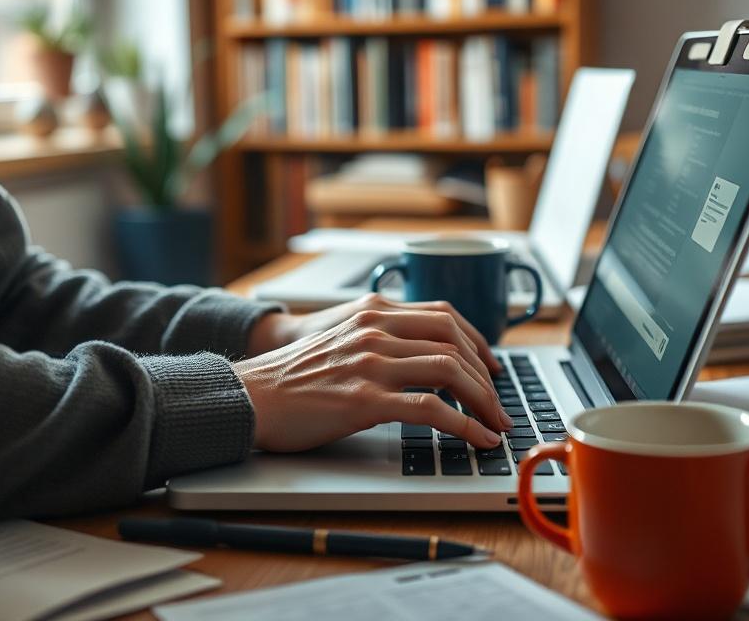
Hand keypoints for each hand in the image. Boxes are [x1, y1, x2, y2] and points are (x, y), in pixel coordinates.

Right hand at [233, 307, 513, 452]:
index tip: (491, 365)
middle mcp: (375, 329)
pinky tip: (477, 438)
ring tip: (495, 423)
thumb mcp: (341, 337)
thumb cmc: (292, 374)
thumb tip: (423, 357)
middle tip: (498, 402)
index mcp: (372, 311)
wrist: (249, 394)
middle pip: (453, 342)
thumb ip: (379, 337)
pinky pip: (431, 409)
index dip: (477, 341)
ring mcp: (371, 362)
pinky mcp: (365, 399)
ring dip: (483, 400)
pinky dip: (464, 425)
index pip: (444, 315)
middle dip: (487, 375)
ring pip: (450, 371)